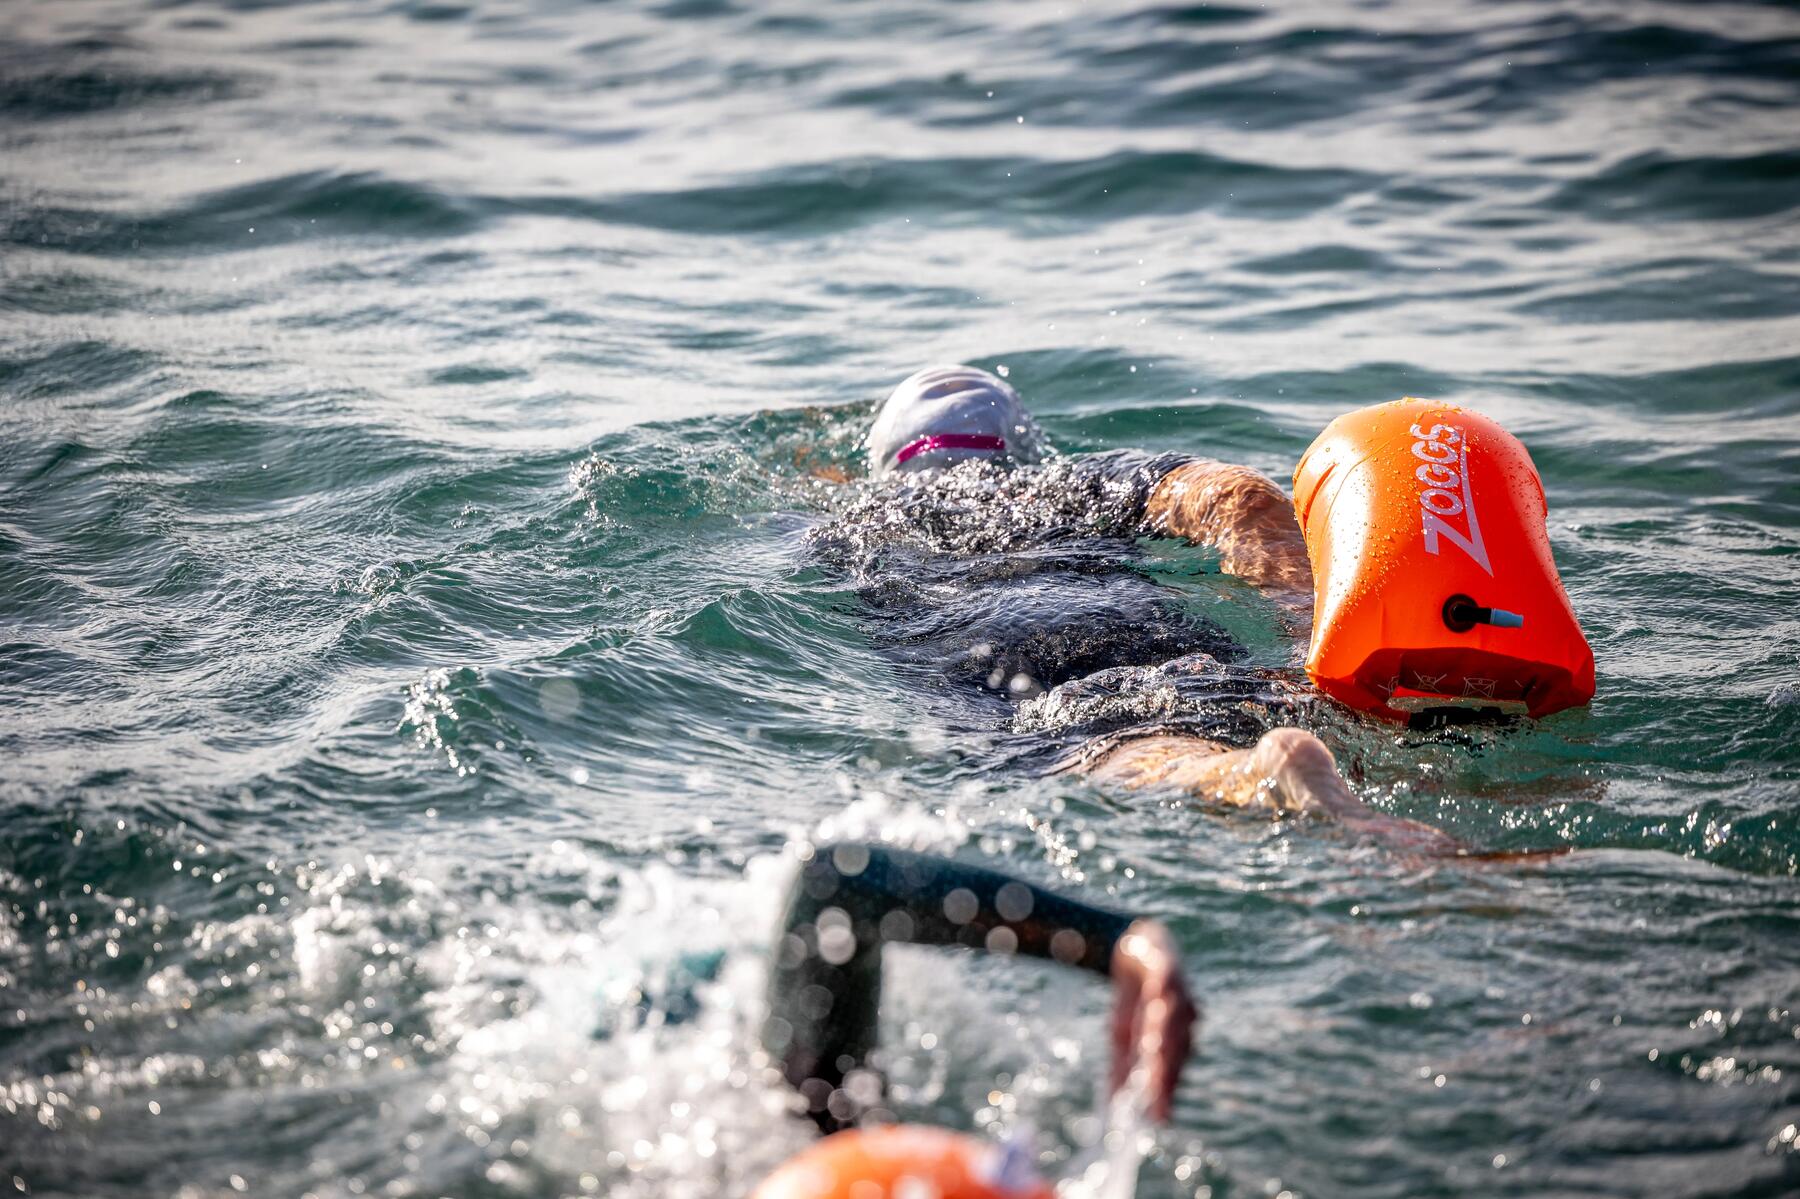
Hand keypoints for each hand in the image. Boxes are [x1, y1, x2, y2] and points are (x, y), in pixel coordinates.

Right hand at [1108, 919, 1196, 1121]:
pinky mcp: (1167, 965)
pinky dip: (1165, 985)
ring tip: (1156, 1053)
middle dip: (1165, 1072)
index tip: (1159, 1119)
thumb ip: (1123, 1067)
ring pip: (1173, 1016)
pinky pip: (1167, 977)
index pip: (1169, 1071)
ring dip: (1166, 1032)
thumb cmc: (1135, 1001)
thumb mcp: (1122, 1036)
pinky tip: (1159, 994)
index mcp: (1171, 1041)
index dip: (1164, 1093)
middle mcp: (1181, 1021)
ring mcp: (1177, 992)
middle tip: (1157, 1094)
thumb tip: (1114, 1104)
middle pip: (1174, 1049)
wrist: (1136, 951)